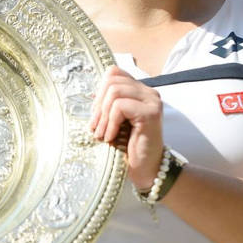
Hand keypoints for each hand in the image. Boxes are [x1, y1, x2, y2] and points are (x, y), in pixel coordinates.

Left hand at [89, 65, 164, 190]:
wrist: (145, 170)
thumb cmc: (128, 147)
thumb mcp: (114, 121)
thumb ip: (107, 105)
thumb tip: (91, 95)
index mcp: (140, 91)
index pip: (114, 73)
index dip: (99, 91)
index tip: (97, 114)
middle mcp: (149, 92)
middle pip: (112, 80)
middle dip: (98, 105)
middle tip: (95, 127)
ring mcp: (152, 101)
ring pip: (115, 91)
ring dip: (103, 116)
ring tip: (101, 134)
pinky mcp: (150, 113)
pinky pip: (120, 106)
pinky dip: (111, 123)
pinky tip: (110, 137)